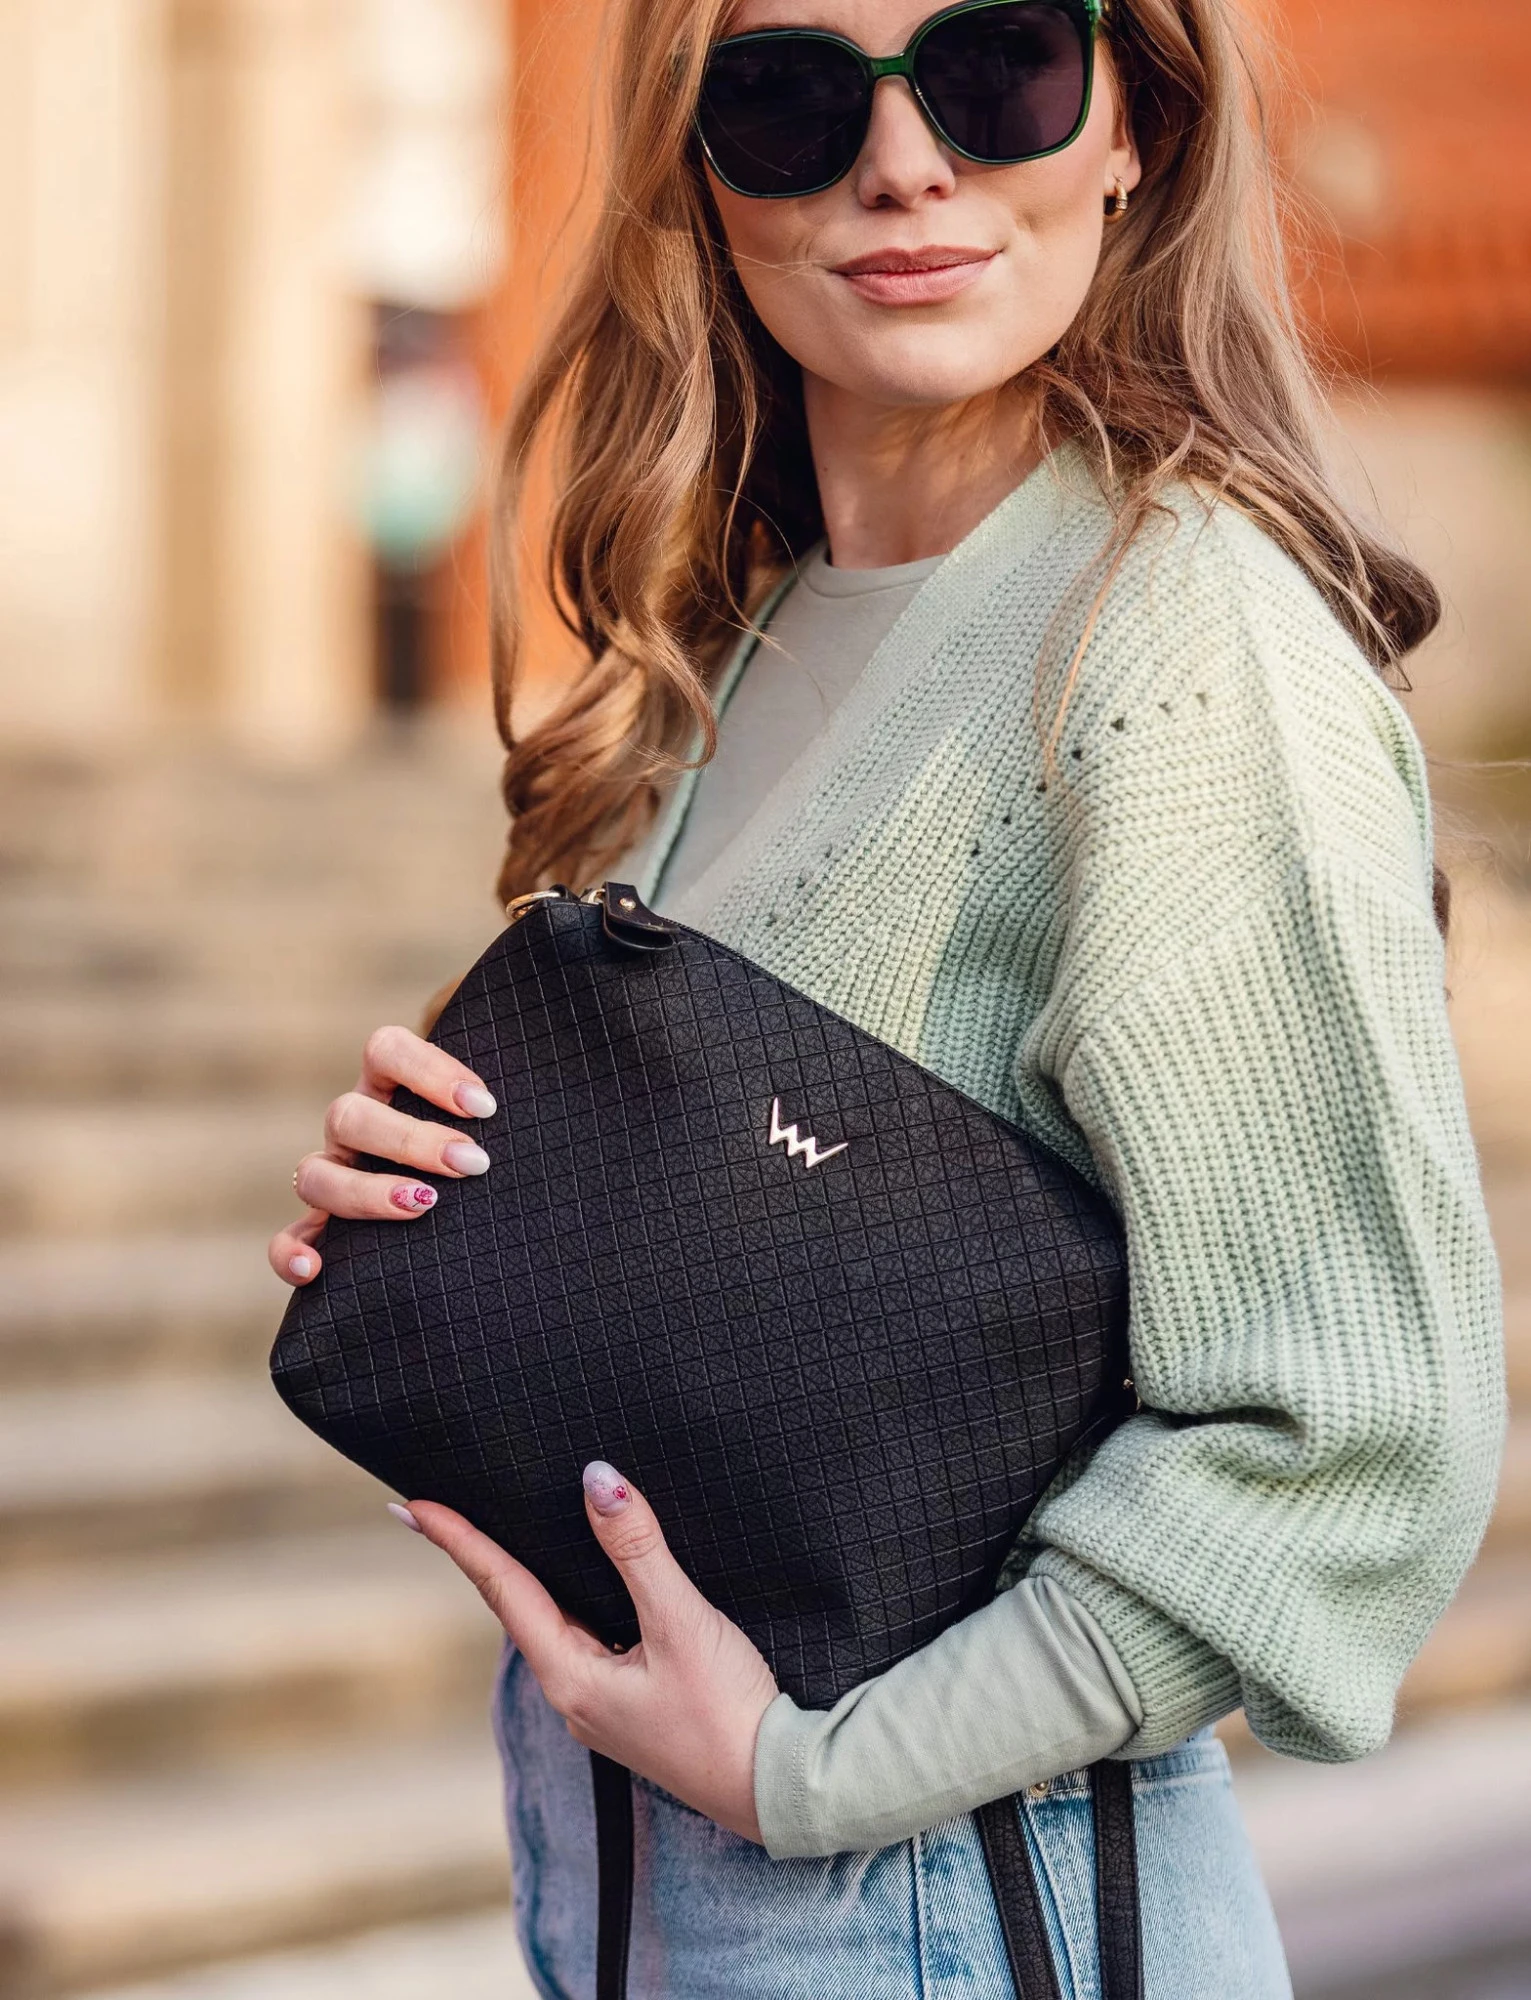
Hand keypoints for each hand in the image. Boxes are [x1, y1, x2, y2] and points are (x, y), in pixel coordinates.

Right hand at [268, 1024, 496, 1286]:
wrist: (482, 1204)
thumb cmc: (493, 1133)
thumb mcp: (502, 1097)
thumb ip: (512, 1057)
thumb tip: (546, 1016)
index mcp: (390, 1083)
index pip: (386, 1050)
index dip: (428, 1070)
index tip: (484, 1105)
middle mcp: (355, 1126)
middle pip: (349, 1115)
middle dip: (411, 1139)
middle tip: (472, 1162)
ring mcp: (335, 1176)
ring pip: (317, 1175)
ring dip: (366, 1192)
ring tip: (423, 1204)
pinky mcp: (324, 1232)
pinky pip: (288, 1240)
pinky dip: (291, 1253)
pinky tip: (316, 1269)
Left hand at [396, 1465, 778, 1842]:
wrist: (773, 1789)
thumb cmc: (727, 1713)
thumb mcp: (681, 1621)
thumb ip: (638, 1550)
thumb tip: (596, 1479)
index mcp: (569, 1676)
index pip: (501, 1589)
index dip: (459, 1542)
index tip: (413, 1506)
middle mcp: (573, 1693)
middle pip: (516, 1607)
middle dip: (479, 1558)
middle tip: (439, 1513)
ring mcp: (600, 1704)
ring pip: (551, 1623)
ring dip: (522, 1579)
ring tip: (496, 1538)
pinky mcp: (632, 1705)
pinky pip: (585, 1637)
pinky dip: (567, 1598)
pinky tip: (579, 1585)